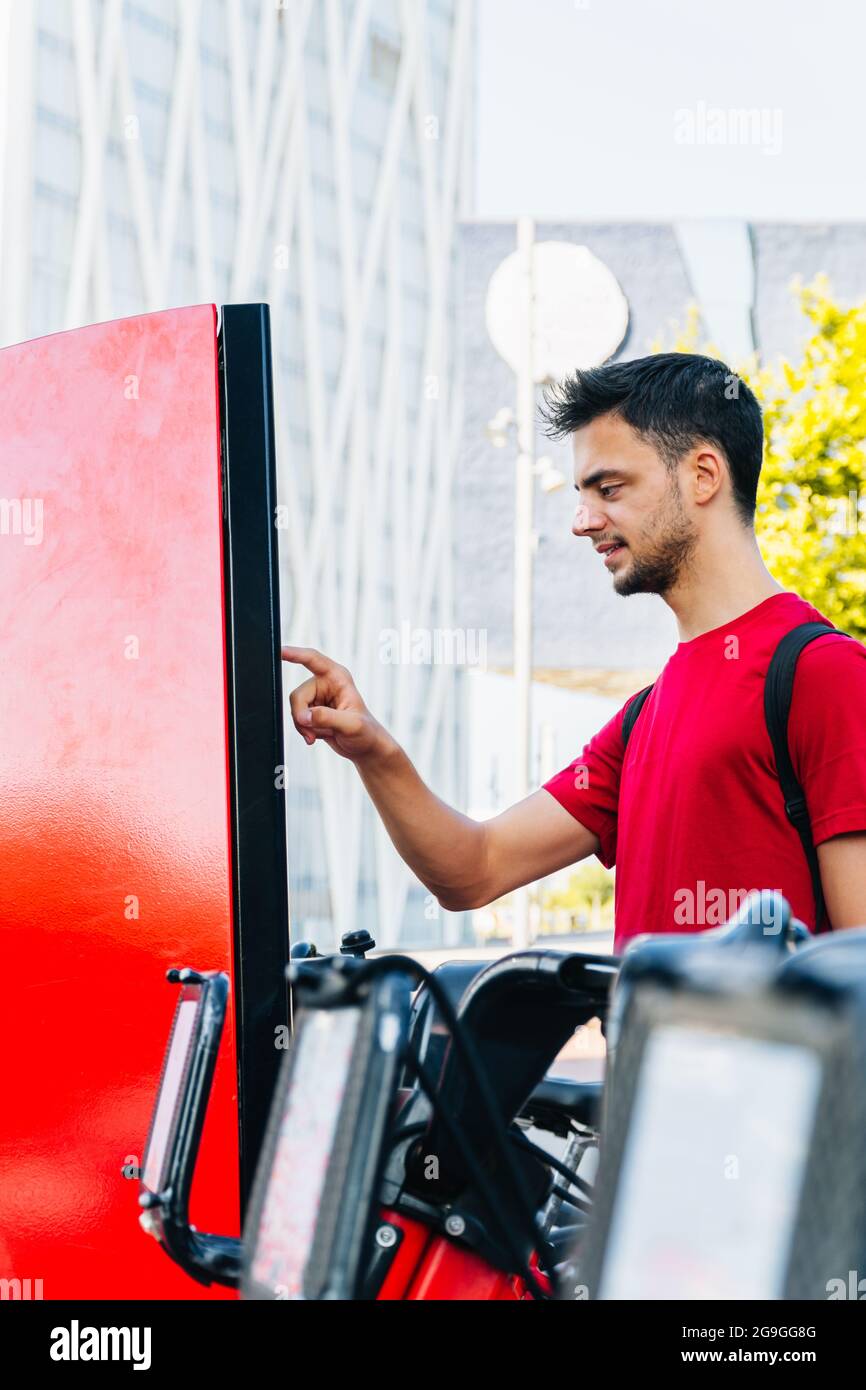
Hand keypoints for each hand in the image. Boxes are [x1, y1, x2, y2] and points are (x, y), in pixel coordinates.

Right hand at [281, 646, 388, 762]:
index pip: (313, 660)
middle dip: (302, 716)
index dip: (295, 654)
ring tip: (320, 734)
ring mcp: (317, 698)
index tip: (281, 651)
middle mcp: (325, 684)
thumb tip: (304, 716)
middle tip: (311, 732)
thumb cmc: (366, 731)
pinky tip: (318, 735)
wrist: (365, 747)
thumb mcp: (351, 725)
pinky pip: (297, 719)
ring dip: (304, 726)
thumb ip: (327, 718)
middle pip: (298, 695)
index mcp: (337, 677)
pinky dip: (304, 730)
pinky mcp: (312, 711)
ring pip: (296, 709)